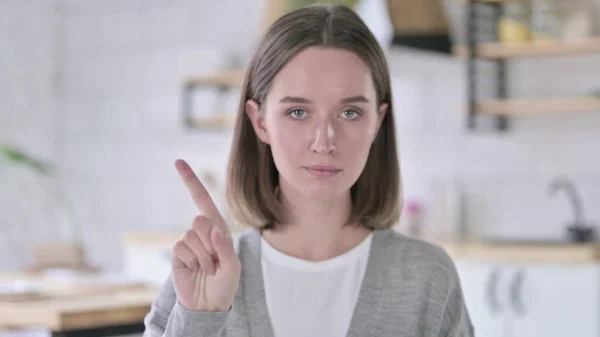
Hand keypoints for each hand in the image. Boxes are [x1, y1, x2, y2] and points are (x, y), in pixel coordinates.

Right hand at [171, 159, 240, 311]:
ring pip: (191, 237)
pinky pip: (181, 249)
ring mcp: (189, 242)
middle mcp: (203, 231)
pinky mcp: (178, 253)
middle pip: (200, 221)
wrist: (207, 304)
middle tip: (214, 262)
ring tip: (207, 269)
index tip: (178, 161)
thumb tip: (212, 228)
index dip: (190, 181)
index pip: (203, 200)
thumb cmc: (225, 285)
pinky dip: (191, 262)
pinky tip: (195, 270)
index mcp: (219, 228)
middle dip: (209, 243)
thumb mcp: (232, 268)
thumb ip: (224, 248)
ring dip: (202, 256)